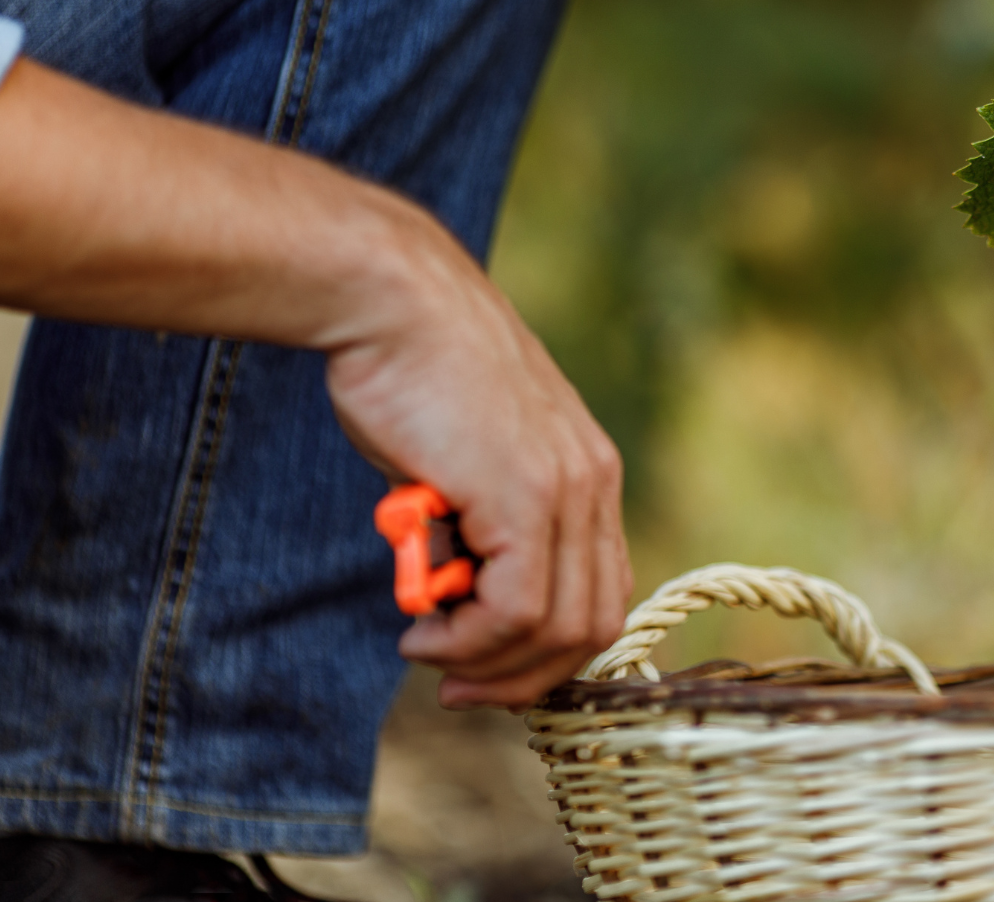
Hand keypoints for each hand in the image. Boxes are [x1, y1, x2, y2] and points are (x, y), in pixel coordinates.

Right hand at [323, 217, 631, 708]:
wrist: (392, 304)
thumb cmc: (409, 378)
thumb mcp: (463, 463)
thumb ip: (479, 524)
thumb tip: (457, 596)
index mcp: (588, 473)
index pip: (601, 591)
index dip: (548, 650)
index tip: (483, 670)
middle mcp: (593, 482)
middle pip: (594, 623)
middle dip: (526, 678)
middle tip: (458, 689)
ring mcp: (566, 488)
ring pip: (560, 626)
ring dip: (490, 664)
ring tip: (429, 653)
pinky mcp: (525, 494)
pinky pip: (519, 608)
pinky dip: (471, 641)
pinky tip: (424, 634)